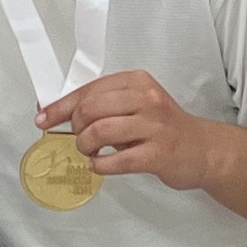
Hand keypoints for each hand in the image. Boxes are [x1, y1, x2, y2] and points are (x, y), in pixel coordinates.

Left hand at [45, 69, 237, 195]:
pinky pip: (117, 160)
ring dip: (85, 146)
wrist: (203, 150)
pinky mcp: (158, 153)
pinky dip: (100, 165)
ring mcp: (154, 126)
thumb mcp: (134, 106)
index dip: (61, 106)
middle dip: (75, 127)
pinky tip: (100, 165)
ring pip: (100, 131)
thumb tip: (55, 112)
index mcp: (137, 82)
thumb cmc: (162, 128)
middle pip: (91, 108)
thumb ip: (101, 106)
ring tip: (90, 152)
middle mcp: (146, 99)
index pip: (89, 89)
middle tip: (78, 138)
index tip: (43, 118)